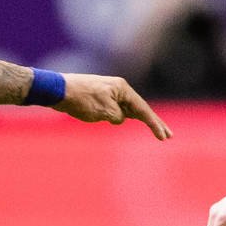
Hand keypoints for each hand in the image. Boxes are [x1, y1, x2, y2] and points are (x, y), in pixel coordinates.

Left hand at [56, 74, 170, 138]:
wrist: (57, 90)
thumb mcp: (103, 112)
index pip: (143, 109)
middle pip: (140, 109)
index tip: (164, 137)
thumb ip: (117, 117)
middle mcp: (118, 89)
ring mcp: (109, 93)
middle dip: (154, 123)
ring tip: (150, 130)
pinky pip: (115, 110)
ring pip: (126, 110)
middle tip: (168, 136)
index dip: (154, 124)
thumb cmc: (81, 99)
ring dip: (135, 120)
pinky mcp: (100, 98)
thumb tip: (119, 119)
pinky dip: (119, 117)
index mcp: (122, 89)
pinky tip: (115, 119)